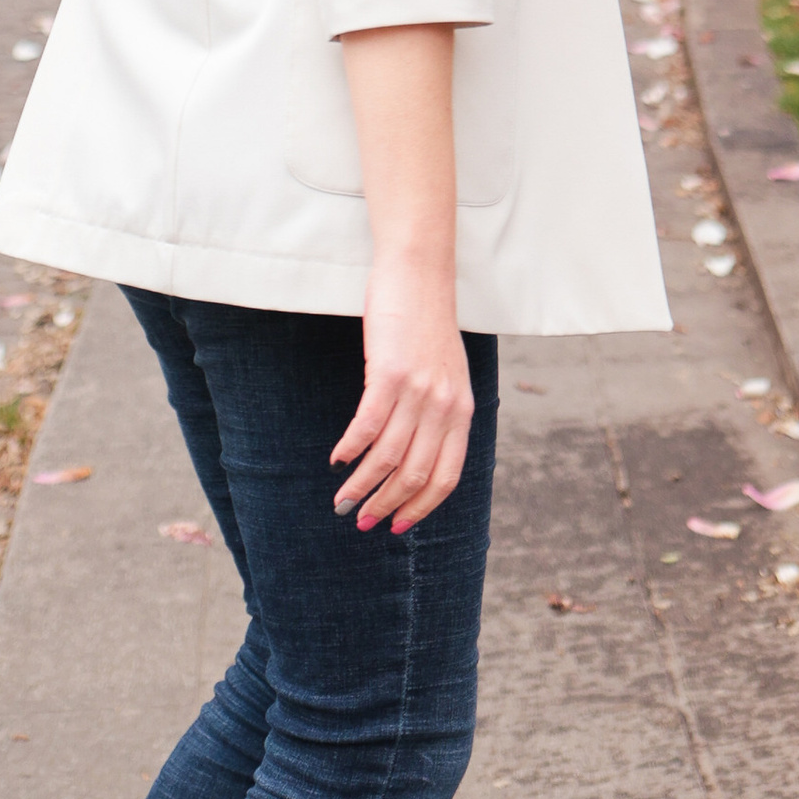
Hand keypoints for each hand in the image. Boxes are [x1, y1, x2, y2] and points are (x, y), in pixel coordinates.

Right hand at [331, 254, 472, 533]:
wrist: (419, 272)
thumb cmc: (426, 322)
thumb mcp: (446, 372)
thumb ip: (439, 411)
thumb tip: (416, 452)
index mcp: (462, 411)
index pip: (445, 477)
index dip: (420, 508)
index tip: (398, 526)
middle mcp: (444, 407)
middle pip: (414, 475)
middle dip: (386, 505)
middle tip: (361, 520)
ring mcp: (418, 391)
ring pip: (388, 458)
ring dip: (362, 485)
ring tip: (343, 500)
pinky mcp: (389, 373)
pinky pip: (367, 426)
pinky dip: (350, 449)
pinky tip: (337, 459)